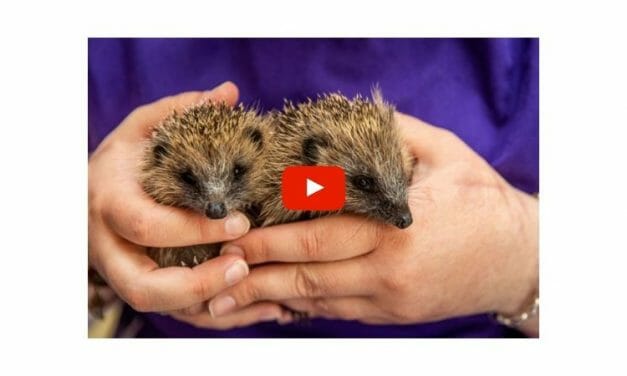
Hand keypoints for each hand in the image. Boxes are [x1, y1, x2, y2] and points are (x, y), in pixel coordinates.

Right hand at [88, 82, 285, 327]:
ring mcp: (119, 271)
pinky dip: (208, 312)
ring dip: (204, 302)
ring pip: (156, 306)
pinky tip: (249, 302)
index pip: (147, 226)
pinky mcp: (136, 283)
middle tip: (243, 266)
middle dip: (196, 284)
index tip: (241, 222)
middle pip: (142, 286)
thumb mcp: (143, 129)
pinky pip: (170, 312)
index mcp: (110, 203)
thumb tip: (228, 92)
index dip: (194, 230)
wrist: (86, 194)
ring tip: (250, 284)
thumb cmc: (122, 160)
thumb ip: (181, 111)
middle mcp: (108, 246)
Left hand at [209, 113, 538, 334]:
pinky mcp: (394, 316)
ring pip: (318, 302)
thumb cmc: (482, 201)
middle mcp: (389, 272)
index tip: (236, 235)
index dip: (273, 240)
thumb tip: (346, 116)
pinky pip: (338, 314)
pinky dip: (303, 307)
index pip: (321, 237)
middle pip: (310, 275)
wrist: (522, 257)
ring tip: (228, 297)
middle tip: (217, 267)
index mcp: (398, 229)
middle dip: (258, 272)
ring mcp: (390, 300)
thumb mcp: (444, 153)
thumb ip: (392, 133)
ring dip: (270, 298)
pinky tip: (274, 302)